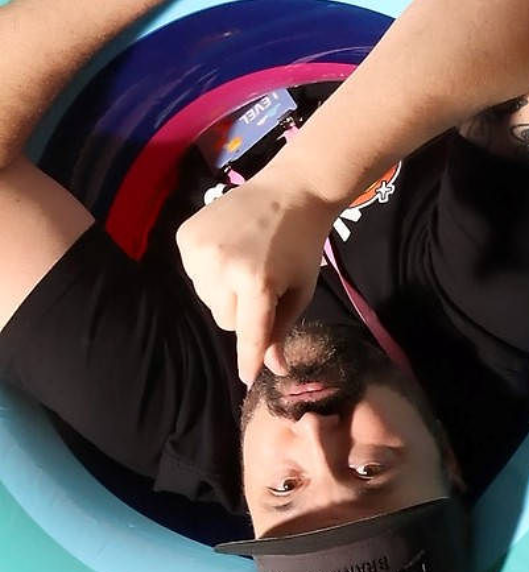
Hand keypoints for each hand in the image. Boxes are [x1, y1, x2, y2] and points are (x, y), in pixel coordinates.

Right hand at [175, 175, 331, 385]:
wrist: (288, 192)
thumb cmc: (301, 245)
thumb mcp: (301, 290)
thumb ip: (282, 328)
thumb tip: (271, 368)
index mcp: (257, 281)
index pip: (249, 332)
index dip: (249, 358)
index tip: (247, 379)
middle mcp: (221, 267)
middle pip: (226, 320)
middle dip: (244, 313)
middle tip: (263, 286)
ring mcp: (198, 251)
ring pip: (208, 300)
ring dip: (226, 293)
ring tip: (246, 263)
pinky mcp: (184, 237)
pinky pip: (194, 275)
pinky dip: (210, 272)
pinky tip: (229, 251)